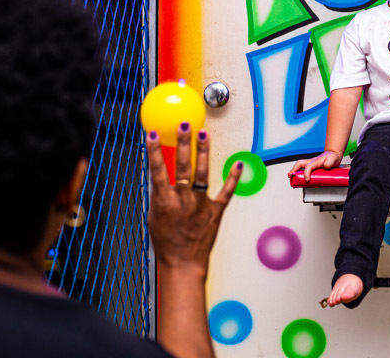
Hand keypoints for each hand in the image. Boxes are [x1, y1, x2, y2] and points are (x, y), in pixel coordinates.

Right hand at [146, 123, 240, 275]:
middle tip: (184, 125)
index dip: (153, 151)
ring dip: (203, 152)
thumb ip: (159, 195)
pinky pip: (226, 191)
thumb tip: (160, 176)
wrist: (184, 263)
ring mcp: (201, 204)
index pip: (157, 170)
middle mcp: (183, 199)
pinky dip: (233, 177)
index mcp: (164, 201)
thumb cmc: (166, 242)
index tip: (151, 134)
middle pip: (182, 166)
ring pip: (203, 173)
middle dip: (183, 143)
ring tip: (203, 134)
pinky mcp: (216, 210)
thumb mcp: (154, 217)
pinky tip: (238, 163)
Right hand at [287, 150, 342, 181]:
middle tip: (290, 176)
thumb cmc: (332, 157)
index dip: (306, 173)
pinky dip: (299, 174)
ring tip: (291, 179)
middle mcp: (311, 162)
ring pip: (300, 166)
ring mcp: (310, 164)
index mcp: (316, 161)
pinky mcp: (311, 167)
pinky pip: (303, 169)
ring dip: (294, 172)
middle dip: (294, 169)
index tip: (307, 180)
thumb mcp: (333, 159)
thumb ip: (330, 162)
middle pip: (299, 164)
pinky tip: (299, 180)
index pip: (308, 166)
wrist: (333, 155)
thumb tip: (325, 167)